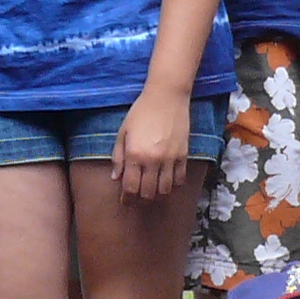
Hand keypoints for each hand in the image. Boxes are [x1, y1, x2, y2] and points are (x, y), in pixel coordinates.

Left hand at [108, 82, 196, 201]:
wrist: (166, 97)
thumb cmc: (141, 112)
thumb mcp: (123, 132)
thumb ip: (118, 157)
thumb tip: (116, 178)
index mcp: (135, 155)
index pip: (131, 187)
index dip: (127, 199)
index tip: (125, 201)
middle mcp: (153, 160)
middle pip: (148, 193)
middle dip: (141, 201)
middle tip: (137, 200)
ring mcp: (170, 159)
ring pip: (165, 190)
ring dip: (157, 196)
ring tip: (152, 194)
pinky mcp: (183, 155)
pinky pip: (179, 179)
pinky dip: (173, 185)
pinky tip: (167, 183)